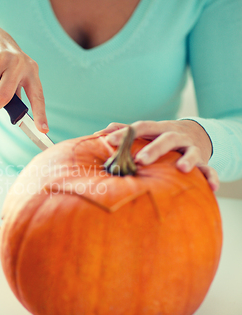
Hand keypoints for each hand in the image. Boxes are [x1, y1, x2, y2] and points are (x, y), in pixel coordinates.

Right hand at [0, 20, 47, 132]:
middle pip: (3, 97)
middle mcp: (18, 63)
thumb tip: (16, 115)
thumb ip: (16, 92)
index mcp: (31, 71)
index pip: (37, 96)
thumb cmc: (4, 61)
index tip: (43, 130)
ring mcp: (1, 57)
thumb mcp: (16, 73)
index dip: (40, 114)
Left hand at [95, 120, 218, 190]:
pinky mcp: (203, 161)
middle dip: (154, 148)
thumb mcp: (147, 132)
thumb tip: (103, 130)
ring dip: (187, 159)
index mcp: (158, 129)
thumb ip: (126, 131)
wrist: (195, 136)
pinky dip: (212, 177)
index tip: (109, 141)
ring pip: (191, 151)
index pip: (141, 127)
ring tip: (181, 168)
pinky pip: (210, 169)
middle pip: (166, 138)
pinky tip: (211, 187)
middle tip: (140, 160)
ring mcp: (190, 148)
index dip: (125, 133)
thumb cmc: (160, 137)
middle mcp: (175, 136)